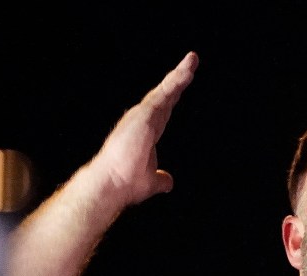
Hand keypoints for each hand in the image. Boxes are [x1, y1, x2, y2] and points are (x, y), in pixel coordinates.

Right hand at [83, 51, 198, 209]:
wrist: (113, 185)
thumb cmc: (126, 183)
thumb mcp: (151, 181)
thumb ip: (160, 179)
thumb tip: (169, 183)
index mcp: (146, 131)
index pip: (164, 109)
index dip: (174, 96)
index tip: (183, 82)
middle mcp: (142, 120)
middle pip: (166, 94)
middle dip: (178, 77)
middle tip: (192, 60)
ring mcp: (141, 116)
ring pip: (165, 90)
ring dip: (179, 75)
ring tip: (193, 59)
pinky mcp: (143, 115)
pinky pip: (163, 95)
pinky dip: (175, 83)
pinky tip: (186, 73)